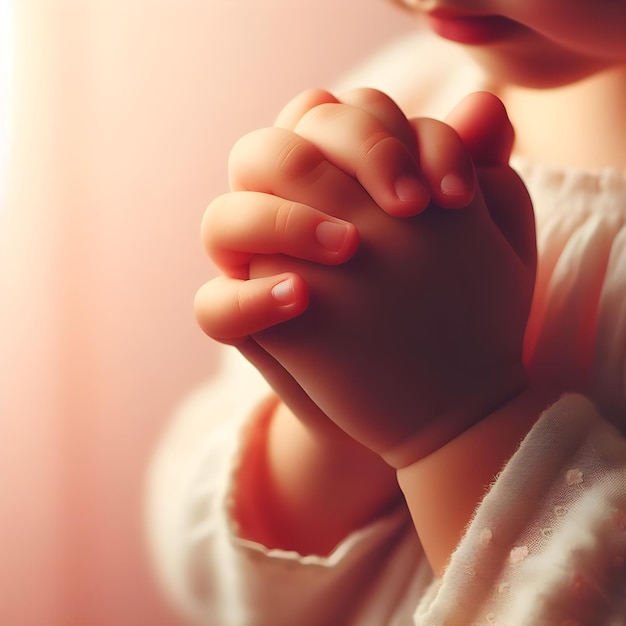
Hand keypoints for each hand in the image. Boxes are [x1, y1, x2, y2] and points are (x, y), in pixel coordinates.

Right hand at [195, 88, 478, 438]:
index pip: (335, 116)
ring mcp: (258, 270)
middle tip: (409, 209)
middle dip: (337, 163)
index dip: (387, 133)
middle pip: (274, 148)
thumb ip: (477, 172)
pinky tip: (303, 299)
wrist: (428, 392)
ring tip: (350, 248)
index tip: (457, 194)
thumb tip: (486, 105)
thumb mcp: (478, 240)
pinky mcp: (247, 324)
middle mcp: (288, 216)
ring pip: (224, 220)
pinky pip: (214, 307)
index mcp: (334, 181)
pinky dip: (248, 299)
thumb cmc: (450, 306)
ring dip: (281, 221)